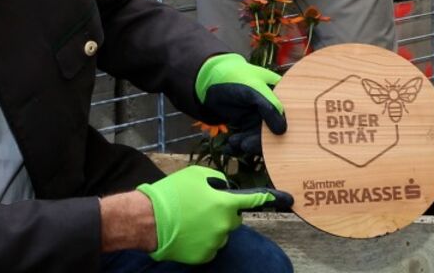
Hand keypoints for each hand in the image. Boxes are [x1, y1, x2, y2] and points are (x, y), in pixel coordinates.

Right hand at [137, 165, 288, 263]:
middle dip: (223, 213)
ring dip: (212, 228)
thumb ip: (217, 180)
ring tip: (190, 221)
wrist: (147, 220)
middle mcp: (224, 225)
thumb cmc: (171, 194)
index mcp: (225, 204)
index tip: (286, 199)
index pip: (252, 200)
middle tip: (202, 208)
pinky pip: (210, 247)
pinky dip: (202, 242)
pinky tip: (188, 234)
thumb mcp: (196, 175)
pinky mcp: (204, 257)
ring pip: (221, 234)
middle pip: (233, 219)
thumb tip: (223, 188)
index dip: (268, 198)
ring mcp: (215, 243)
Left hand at [194, 55, 285, 155]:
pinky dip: (238, 146)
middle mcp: (273, 109)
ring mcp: (259, 118)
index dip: (284, 132)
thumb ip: (269, 108)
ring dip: (247, 144)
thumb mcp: (255, 90)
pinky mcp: (247, 125)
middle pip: (274, 132)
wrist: (210, 81)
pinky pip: (247, 140)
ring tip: (233, 141)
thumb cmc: (236, 78)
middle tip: (246, 145)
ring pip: (259, 139)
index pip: (288, 117)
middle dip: (259, 142)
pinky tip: (229, 147)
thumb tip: (282, 131)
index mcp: (281, 96)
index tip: (273, 142)